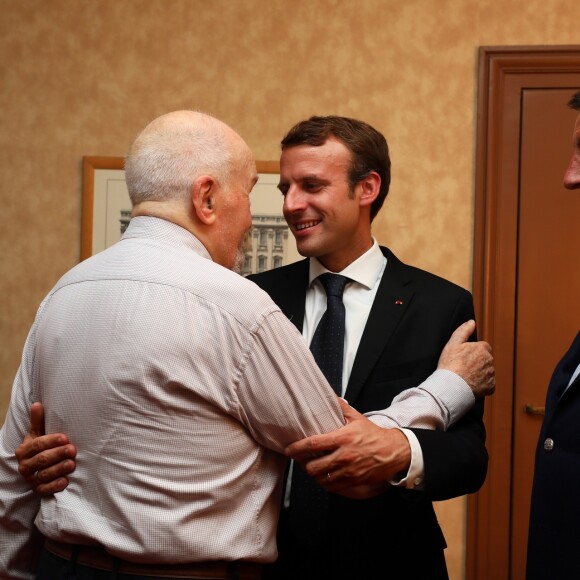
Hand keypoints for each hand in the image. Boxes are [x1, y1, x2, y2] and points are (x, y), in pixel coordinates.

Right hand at [16, 402, 76, 495]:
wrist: (36, 469)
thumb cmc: (41, 448)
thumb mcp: (37, 435)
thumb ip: (38, 421)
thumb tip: (37, 404)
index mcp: (24, 451)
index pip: (37, 444)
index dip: (51, 440)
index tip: (65, 437)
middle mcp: (25, 466)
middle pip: (42, 459)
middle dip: (58, 454)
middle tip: (72, 449)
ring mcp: (31, 479)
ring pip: (44, 474)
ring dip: (59, 469)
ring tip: (72, 464)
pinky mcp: (38, 490)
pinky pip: (45, 490)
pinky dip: (55, 486)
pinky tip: (65, 482)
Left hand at [285, 398, 410, 497]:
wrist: (394, 451)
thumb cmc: (374, 434)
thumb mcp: (356, 417)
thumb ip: (341, 407)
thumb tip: (330, 396)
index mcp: (342, 438)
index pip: (313, 445)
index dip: (297, 448)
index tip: (289, 449)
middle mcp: (344, 456)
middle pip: (313, 466)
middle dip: (303, 464)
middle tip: (301, 460)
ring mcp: (349, 471)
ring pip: (321, 478)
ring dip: (313, 474)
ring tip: (312, 468)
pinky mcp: (354, 481)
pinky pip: (332, 487)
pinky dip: (325, 483)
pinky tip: (324, 477)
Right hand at [437, 320, 494, 397]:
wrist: (451, 386)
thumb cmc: (450, 364)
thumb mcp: (453, 343)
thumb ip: (464, 330)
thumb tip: (472, 322)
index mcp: (482, 348)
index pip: (482, 347)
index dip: (472, 351)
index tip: (463, 357)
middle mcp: (490, 361)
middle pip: (485, 359)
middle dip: (477, 362)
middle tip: (463, 366)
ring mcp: (491, 374)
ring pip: (487, 371)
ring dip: (479, 373)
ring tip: (465, 376)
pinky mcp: (491, 387)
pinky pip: (488, 384)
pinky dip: (481, 384)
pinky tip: (471, 384)